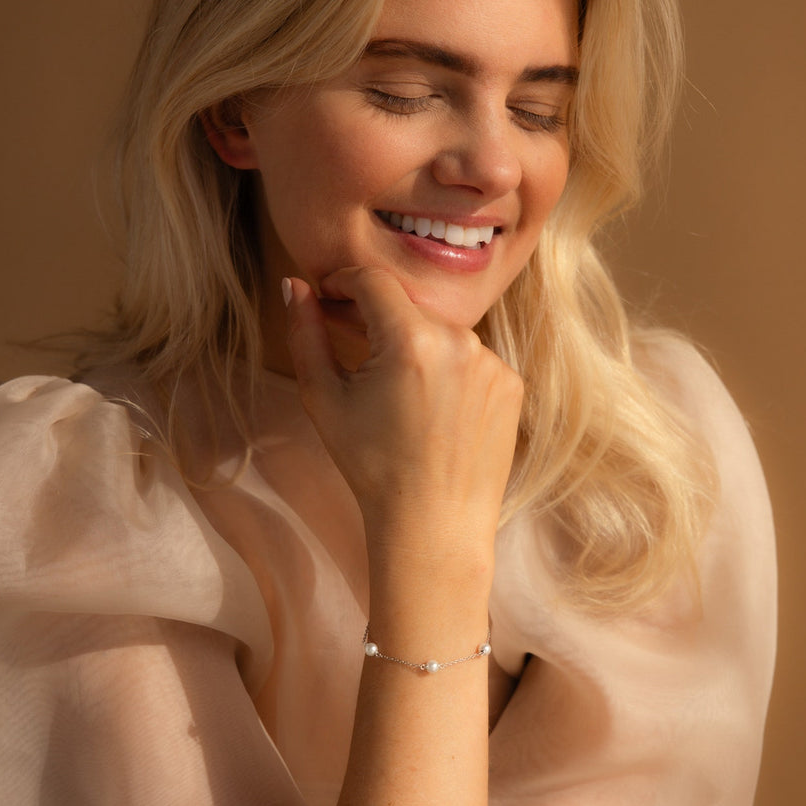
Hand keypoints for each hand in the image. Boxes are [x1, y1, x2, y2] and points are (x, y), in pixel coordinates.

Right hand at [283, 268, 523, 551]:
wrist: (434, 525)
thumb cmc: (372, 467)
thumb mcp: (325, 399)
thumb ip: (306, 334)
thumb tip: (295, 286)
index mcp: (411, 340)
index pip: (373, 281)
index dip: (344, 280)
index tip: (329, 294)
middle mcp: (460, 341)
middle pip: (408, 307)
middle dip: (377, 315)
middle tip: (350, 335)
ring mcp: (492, 363)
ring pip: (440, 333)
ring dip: (414, 344)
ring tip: (393, 388)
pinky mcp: (510, 384)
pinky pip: (471, 359)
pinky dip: (447, 370)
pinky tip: (430, 409)